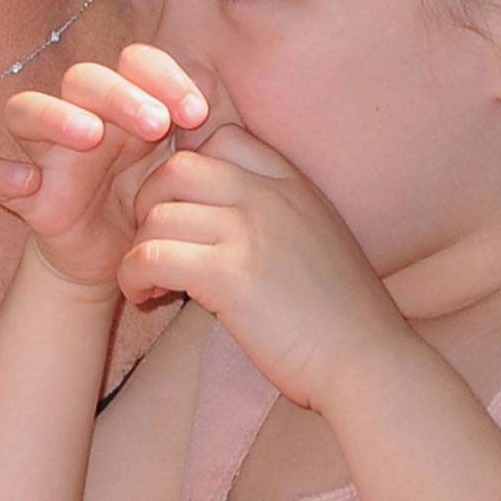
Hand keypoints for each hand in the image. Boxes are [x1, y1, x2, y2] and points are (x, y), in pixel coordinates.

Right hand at [0, 46, 209, 289]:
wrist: (122, 257)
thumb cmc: (153, 197)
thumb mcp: (184, 165)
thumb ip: (198, 129)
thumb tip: (213, 86)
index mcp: (125, 102)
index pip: (133, 61)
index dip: (162, 75)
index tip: (197, 113)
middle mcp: (81, 115)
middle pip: (82, 79)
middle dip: (119, 94)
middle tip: (156, 124)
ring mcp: (48, 152)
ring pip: (26, 110)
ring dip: (55, 116)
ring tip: (90, 134)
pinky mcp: (28, 194)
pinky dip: (6, 175)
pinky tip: (28, 182)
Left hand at [119, 129, 409, 410]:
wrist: (366, 362)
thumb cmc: (340, 317)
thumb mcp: (317, 240)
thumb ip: (275, 217)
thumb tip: (218, 218)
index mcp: (293, 184)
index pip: (224, 139)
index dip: (191, 172)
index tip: (188, 212)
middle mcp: (270, 197)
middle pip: (178, 167)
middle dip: (151, 203)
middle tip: (156, 243)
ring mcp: (250, 232)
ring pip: (156, 214)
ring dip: (139, 247)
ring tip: (149, 279)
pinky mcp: (229, 275)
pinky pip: (150, 255)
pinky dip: (133, 275)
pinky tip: (147, 295)